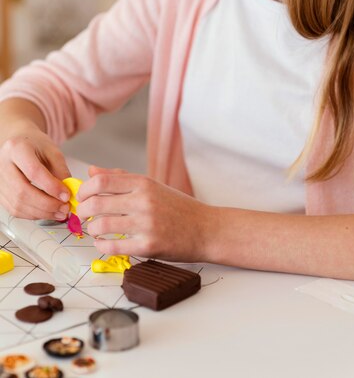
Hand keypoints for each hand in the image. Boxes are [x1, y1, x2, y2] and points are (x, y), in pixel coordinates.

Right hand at [0, 125, 70, 219]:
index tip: (66, 195)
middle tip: (64, 208)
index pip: (33, 171)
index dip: (51, 186)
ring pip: (17, 204)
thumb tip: (67, 194)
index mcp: (17, 149)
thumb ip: (61, 171)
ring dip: (41, 213)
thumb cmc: (35, 145)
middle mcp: (2, 165)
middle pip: (23, 191)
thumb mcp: (53, 151)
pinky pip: (14, 209)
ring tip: (59, 212)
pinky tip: (47, 212)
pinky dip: (33, 215)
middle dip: (47, 204)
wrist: (19, 143)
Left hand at [77, 166, 212, 261]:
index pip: (101, 181)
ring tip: (96, 231)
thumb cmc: (178, 207)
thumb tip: (92, 171)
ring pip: (101, 226)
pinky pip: (113, 247)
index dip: (84, 190)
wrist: (206, 229)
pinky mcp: (148, 246)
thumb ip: (121, 178)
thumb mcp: (152, 186)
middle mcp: (144, 201)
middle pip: (96, 203)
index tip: (82, 197)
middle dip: (83, 211)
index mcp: (143, 183)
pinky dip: (102, 246)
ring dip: (92, 230)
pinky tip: (103, 244)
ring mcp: (146, 224)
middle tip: (84, 216)